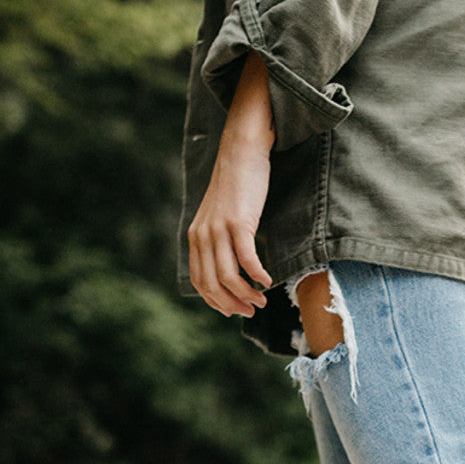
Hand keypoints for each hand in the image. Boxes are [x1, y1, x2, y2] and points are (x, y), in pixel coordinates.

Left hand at [188, 53, 274, 317]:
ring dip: (246, 295)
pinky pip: (247, 259)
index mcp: (196, 237)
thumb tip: (231, 269)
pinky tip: (268, 281)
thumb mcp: (220, 216)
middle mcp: (203, 235)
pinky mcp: (238, 222)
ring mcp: (219, 229)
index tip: (235, 310)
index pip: (199, 281)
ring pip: (228, 277)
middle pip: (212, 285)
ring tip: (261, 301)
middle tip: (251, 312)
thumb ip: (219, 241)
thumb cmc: (237, 186)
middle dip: (232, 305)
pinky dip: (257, 275)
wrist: (241, 151)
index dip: (216, 302)